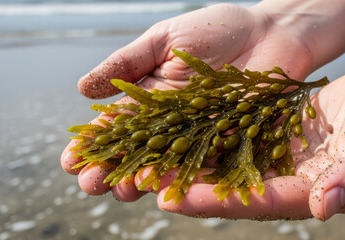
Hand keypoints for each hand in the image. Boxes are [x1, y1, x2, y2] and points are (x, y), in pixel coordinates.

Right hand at [62, 3, 313, 200]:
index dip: (95, 144)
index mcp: (152, 99)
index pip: (118, 127)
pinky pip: (209, 163)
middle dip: (114, 168)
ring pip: (169, 164)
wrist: (271, 32)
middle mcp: (174, 123)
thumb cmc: (217, 30)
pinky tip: (170, 185)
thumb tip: (83, 89)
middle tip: (92, 183)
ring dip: (145, 178)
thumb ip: (129, 63)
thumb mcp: (165, 39)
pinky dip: (190, 175)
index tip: (72, 160)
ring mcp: (202, 135)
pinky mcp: (232, 141)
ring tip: (124, 189)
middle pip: (139, 152)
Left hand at [151, 57, 344, 219]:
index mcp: (319, 186)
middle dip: (187, 185)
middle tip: (141, 182)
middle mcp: (294, 174)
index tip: (174, 200)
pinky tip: (178, 125)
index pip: (260, 201)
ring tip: (146, 157)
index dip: (216, 202)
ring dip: (188, 159)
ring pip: (228, 159)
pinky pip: (237, 130)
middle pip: (233, 186)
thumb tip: (322, 207)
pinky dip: (207, 130)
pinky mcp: (276, 125)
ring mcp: (283, 150)